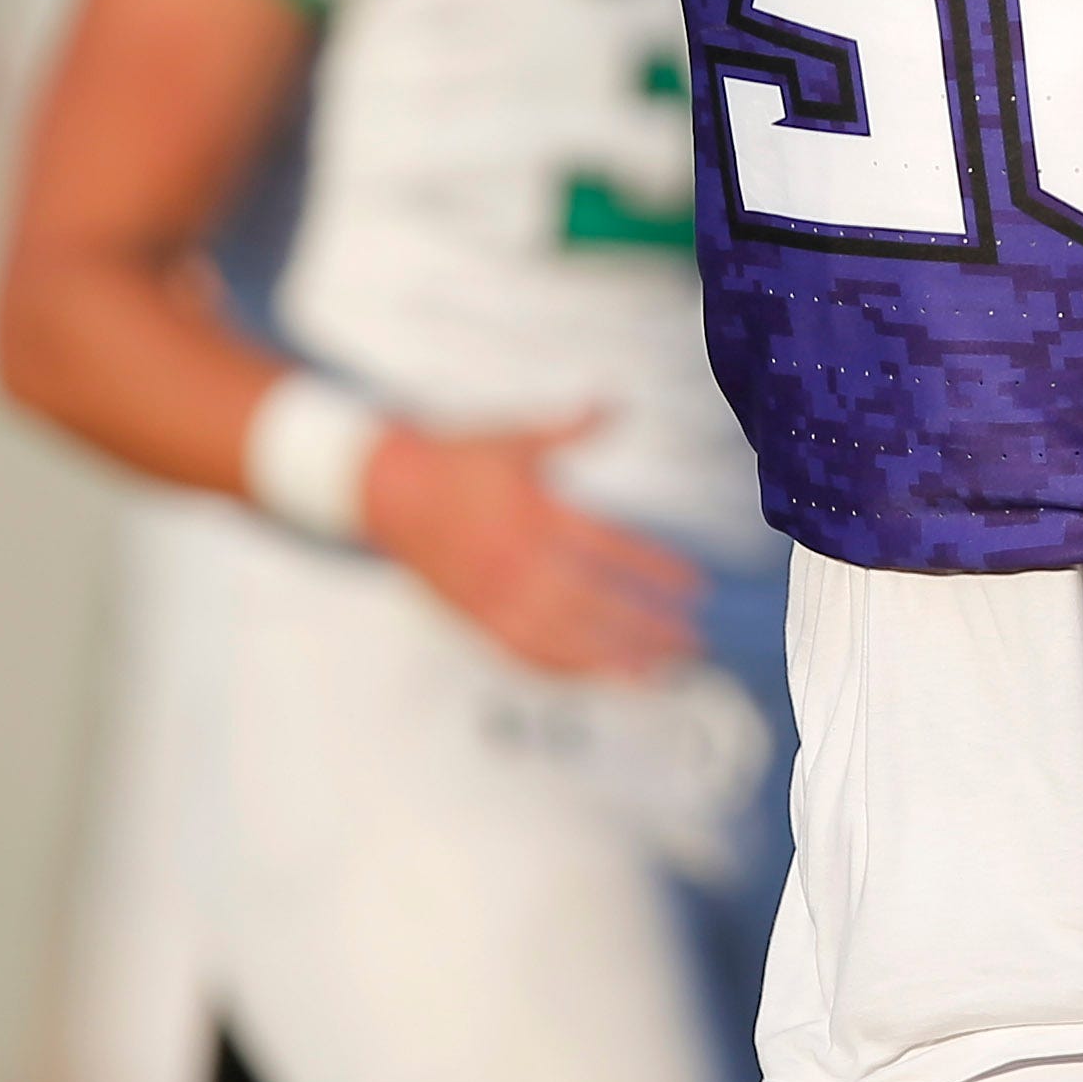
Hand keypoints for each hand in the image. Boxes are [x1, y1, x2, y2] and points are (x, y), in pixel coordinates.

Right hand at [360, 414, 699, 680]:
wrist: (388, 492)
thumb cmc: (457, 460)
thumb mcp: (515, 437)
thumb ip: (569, 428)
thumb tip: (615, 403)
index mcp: (533, 515)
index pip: (608, 548)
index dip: (653, 568)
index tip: (694, 586)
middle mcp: (516, 562)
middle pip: (593, 604)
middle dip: (645, 626)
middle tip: (691, 642)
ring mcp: (493, 597)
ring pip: (562, 639)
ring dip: (612, 659)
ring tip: (657, 673)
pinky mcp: (474, 618)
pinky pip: (521, 653)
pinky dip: (562, 669)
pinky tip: (596, 678)